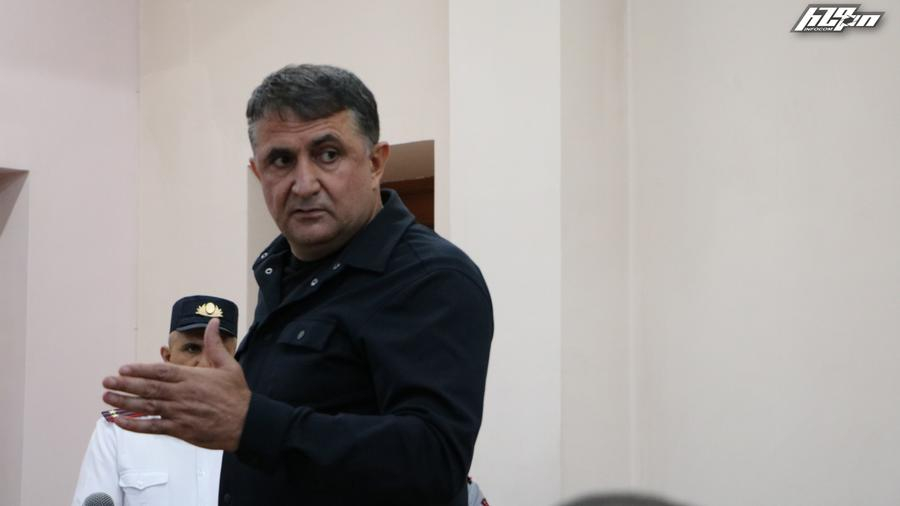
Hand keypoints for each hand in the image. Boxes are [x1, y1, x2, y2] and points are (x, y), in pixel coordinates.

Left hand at [102, 319, 250, 450]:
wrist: (245, 423)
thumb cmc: (236, 394)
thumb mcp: (228, 365)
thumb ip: (215, 344)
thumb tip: (213, 321)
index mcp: (191, 378)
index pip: (160, 371)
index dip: (140, 370)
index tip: (123, 369)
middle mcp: (181, 394)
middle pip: (148, 388)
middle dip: (125, 385)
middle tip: (106, 382)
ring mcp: (179, 413)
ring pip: (146, 407)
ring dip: (124, 402)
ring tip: (107, 398)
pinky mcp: (179, 429)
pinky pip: (153, 427)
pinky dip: (135, 425)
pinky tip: (120, 421)